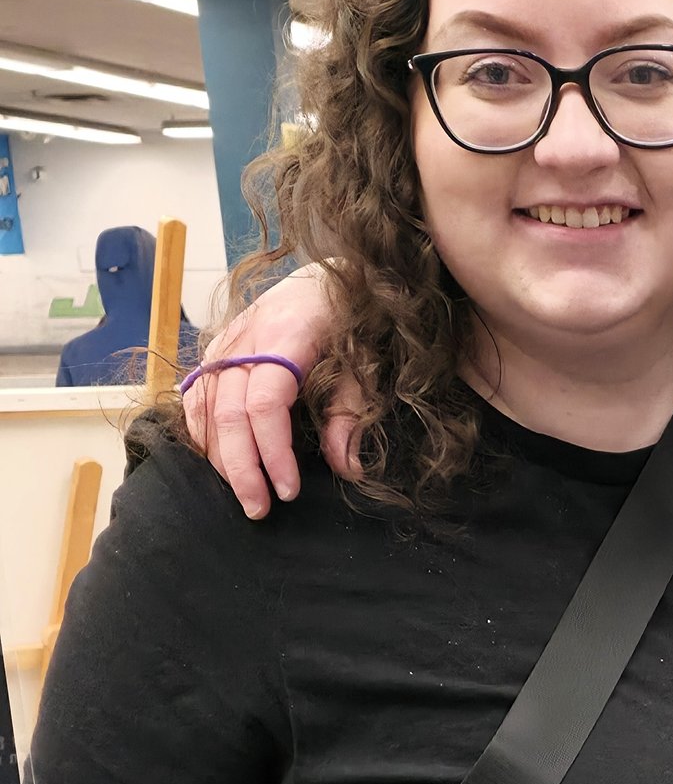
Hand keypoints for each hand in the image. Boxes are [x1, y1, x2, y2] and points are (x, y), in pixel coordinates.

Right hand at [182, 264, 354, 517]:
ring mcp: (226, 340)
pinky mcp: (217, 348)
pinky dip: (201, 429)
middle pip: (227, 409)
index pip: (264, 402)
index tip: (287, 491)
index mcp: (287, 334)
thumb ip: (351, 412)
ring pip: (205, 403)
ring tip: (241, 493)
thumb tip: (345, 467)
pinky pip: (196, 392)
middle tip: (258, 508)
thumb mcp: (365, 362)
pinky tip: (214, 458)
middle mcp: (247, 336)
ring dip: (218, 455)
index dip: (271, 451)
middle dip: (240, 465)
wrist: (330, 275)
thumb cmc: (352, 320)